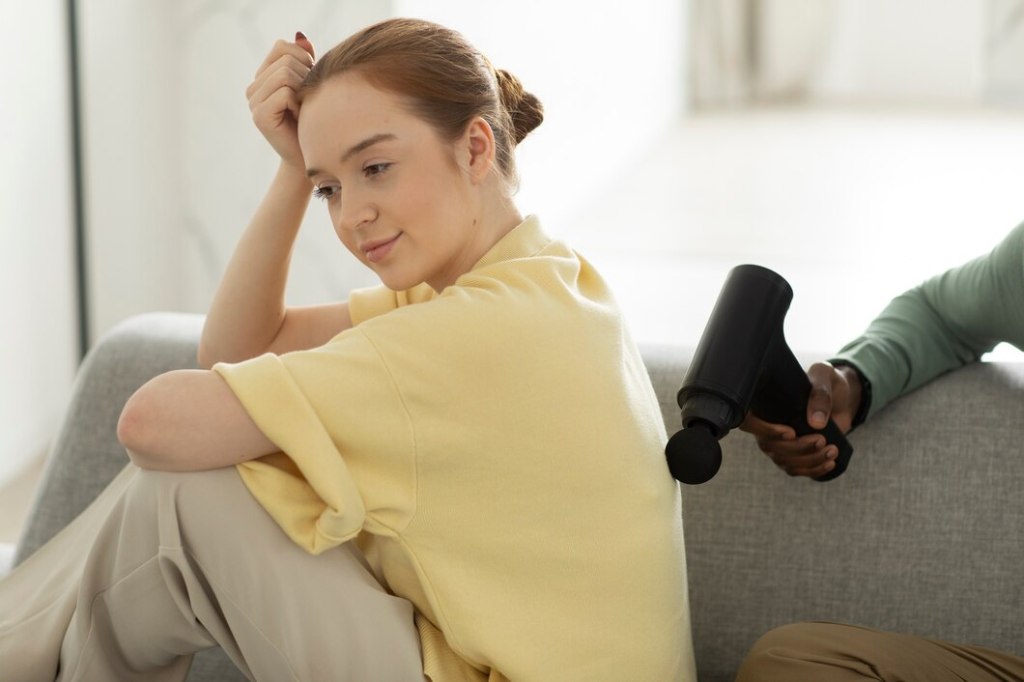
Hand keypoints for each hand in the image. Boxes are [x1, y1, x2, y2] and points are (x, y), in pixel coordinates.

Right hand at [246, 33, 315, 168]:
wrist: (310, 156)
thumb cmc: (313, 120)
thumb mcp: (310, 84)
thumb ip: (305, 60)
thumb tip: (301, 36)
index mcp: (262, 77)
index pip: (282, 46)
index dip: (303, 59)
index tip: (310, 82)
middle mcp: (253, 88)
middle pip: (286, 59)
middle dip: (306, 76)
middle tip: (309, 100)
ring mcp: (253, 102)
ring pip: (285, 74)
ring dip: (303, 91)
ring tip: (304, 108)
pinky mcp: (260, 116)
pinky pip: (285, 93)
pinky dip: (299, 104)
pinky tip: (300, 117)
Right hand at [739, 362, 862, 477]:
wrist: (841, 397)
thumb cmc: (826, 381)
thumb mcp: (824, 377)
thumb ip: (820, 395)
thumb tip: (815, 422)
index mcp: (766, 403)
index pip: (749, 421)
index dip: (765, 431)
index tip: (791, 432)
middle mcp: (767, 425)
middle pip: (769, 446)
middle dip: (798, 448)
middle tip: (821, 439)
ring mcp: (779, 442)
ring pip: (784, 461)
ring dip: (809, 460)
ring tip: (832, 450)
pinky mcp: (794, 454)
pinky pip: (796, 470)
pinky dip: (814, 470)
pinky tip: (829, 463)